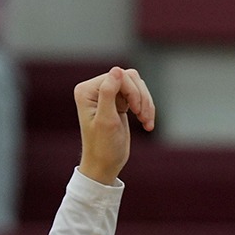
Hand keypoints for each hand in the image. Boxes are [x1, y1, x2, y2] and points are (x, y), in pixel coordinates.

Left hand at [74, 67, 155, 185]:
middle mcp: (95, 89)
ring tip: (146, 122)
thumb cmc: (103, 147)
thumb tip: (117, 70)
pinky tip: (147, 123)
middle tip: (144, 118)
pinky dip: (146, 109)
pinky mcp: (119, 102)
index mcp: (87, 90)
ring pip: (137, 85)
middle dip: (141, 98)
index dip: (133, 92)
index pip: (118, 76)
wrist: (104, 165)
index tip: (138, 113)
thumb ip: (108, 93)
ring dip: (146, 104)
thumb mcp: (106, 120)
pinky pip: (139, 95)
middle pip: (130, 78)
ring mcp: (108, 94)